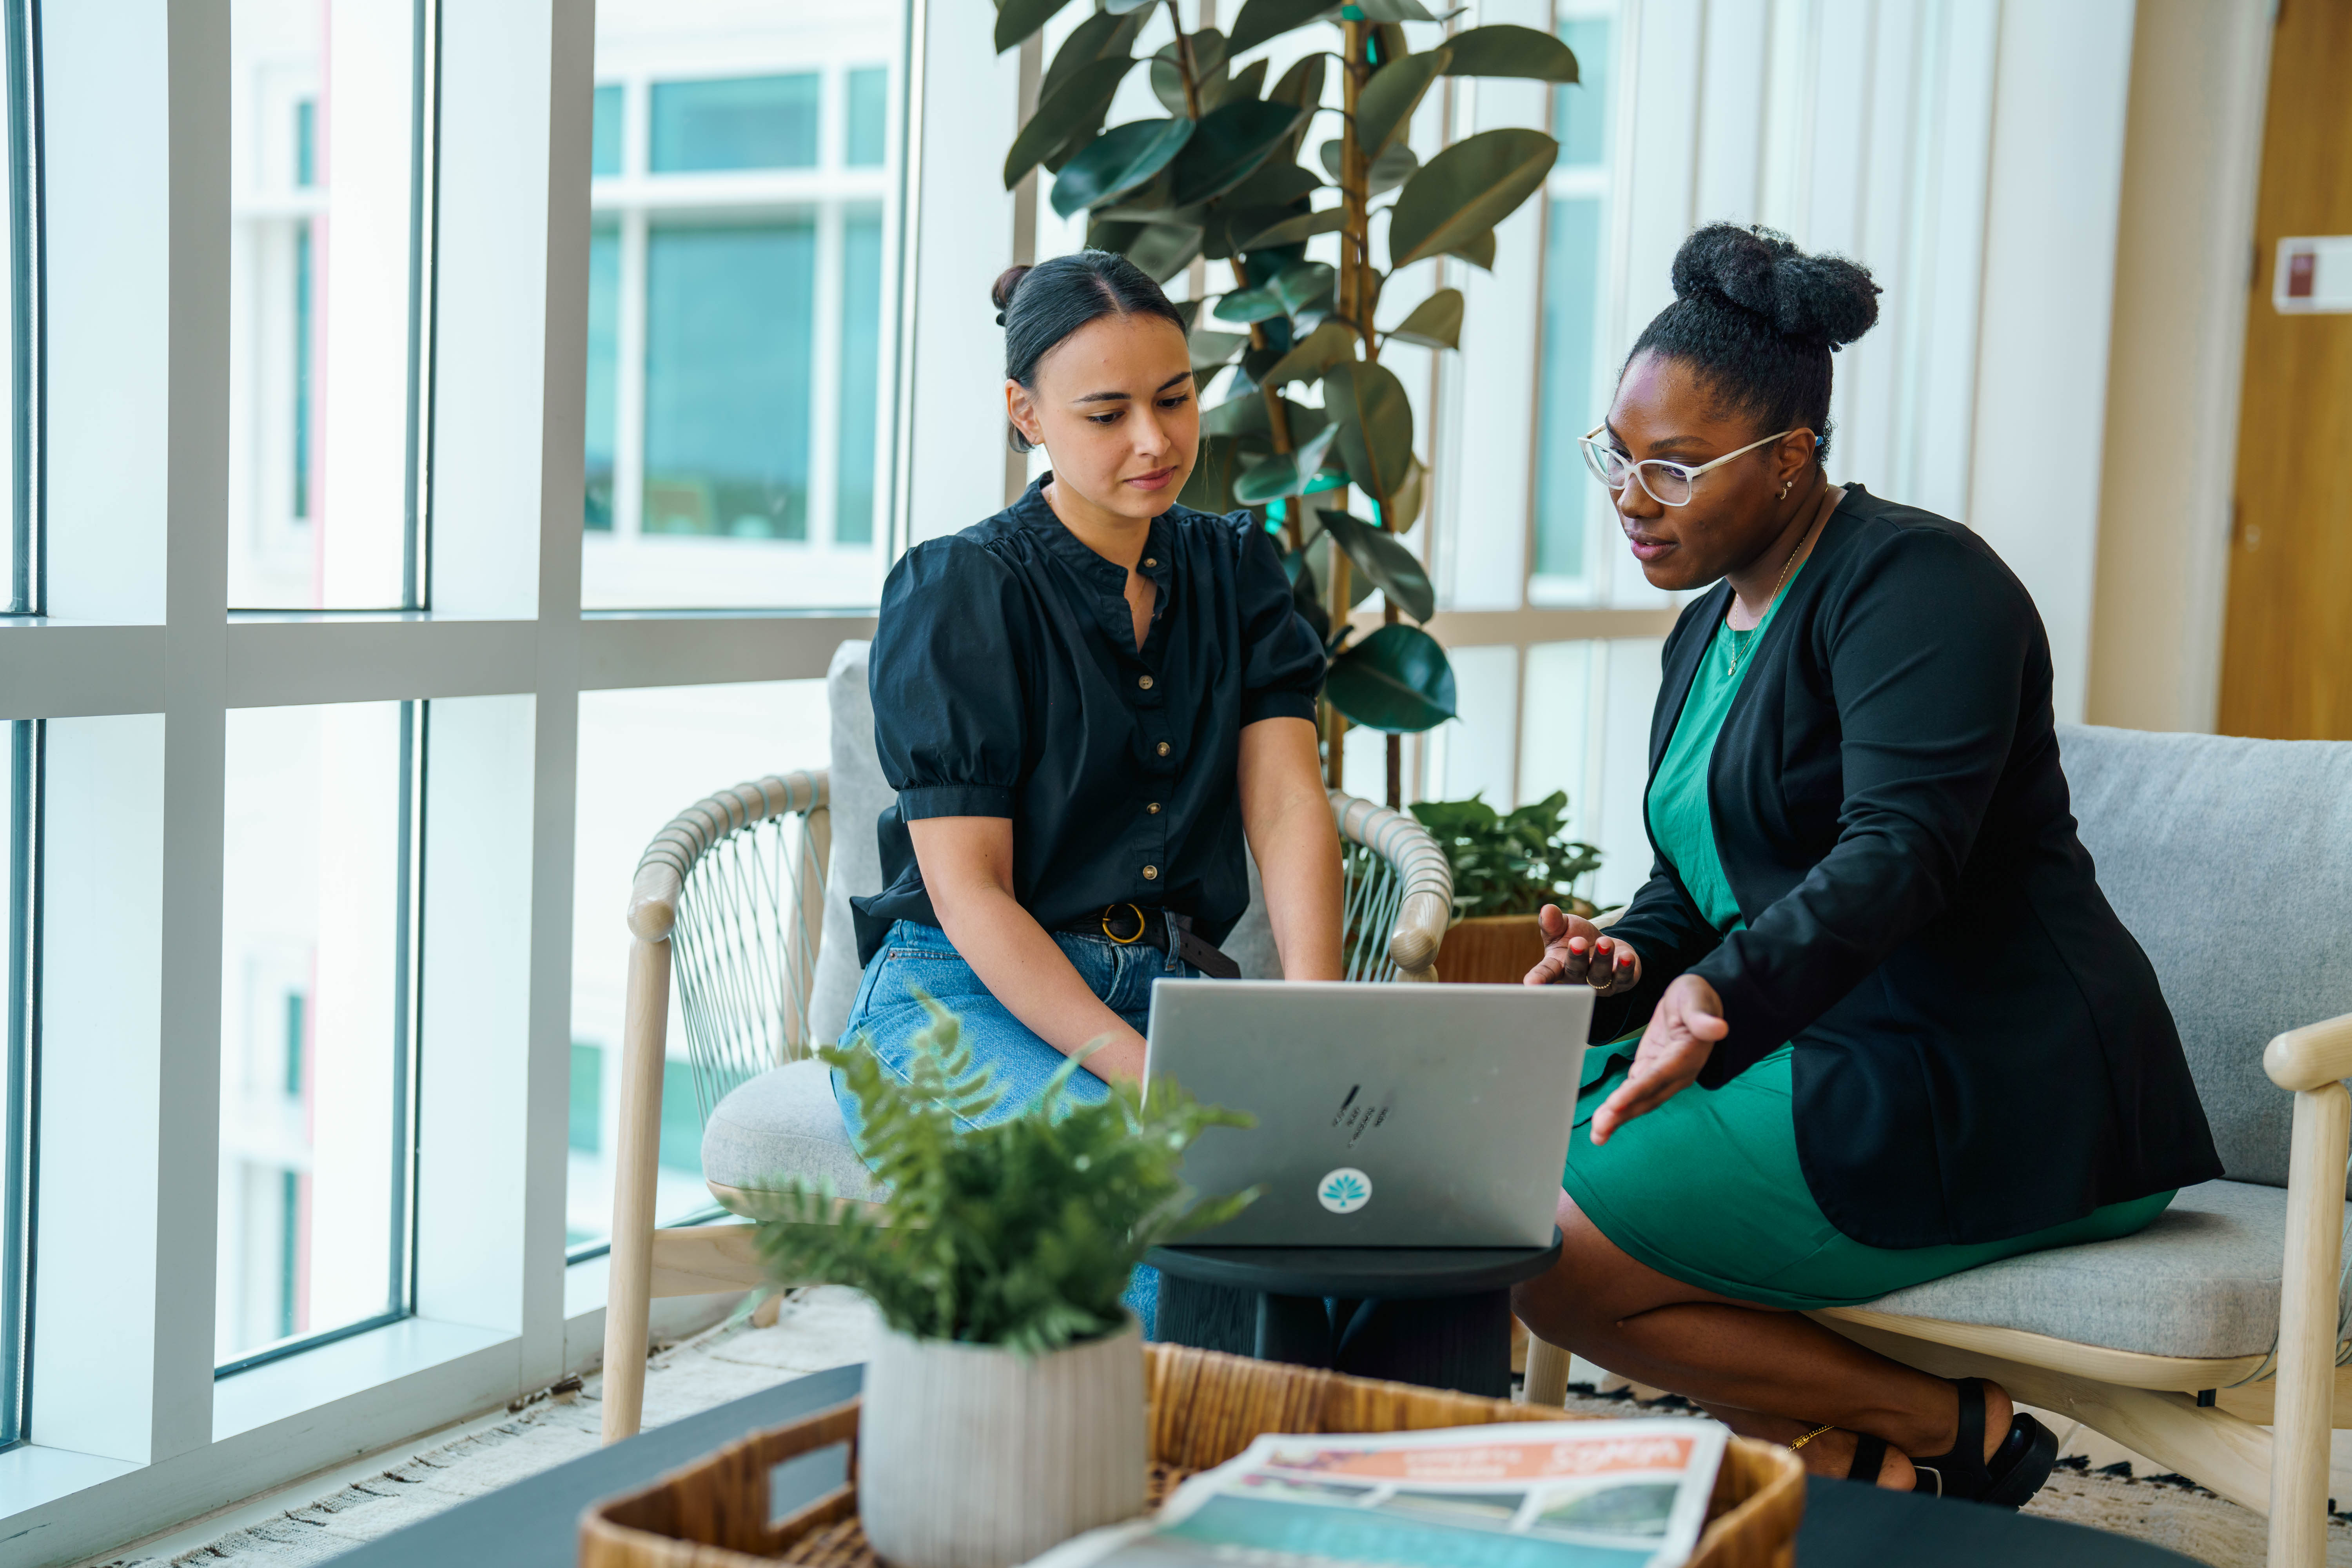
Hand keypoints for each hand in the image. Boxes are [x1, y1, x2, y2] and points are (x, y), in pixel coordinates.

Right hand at [1524, 903, 1640, 994]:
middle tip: (1578, 942)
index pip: (1545, 973)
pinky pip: (1624, 978)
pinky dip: (1625, 968)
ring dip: (1602, 959)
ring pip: (1600, 975)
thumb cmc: (1576, 938)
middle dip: (1577, 958)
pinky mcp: (1621, 981)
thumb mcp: (1562, 927)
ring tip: (1605, 943)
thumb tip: (1546, 910)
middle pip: (1575, 971)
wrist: (1603, 946)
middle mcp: (1577, 978)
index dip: (1538, 979)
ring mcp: (1599, 983)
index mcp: (1558, 965)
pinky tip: (1626, 957)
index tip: (1530, 984)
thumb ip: (1553, 921)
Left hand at [1590, 975, 1726, 1144]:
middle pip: (1648, 1096)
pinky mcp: (1652, 1070)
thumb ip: (1702, 1016)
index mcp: (1687, 1055)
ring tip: (1598, 1134)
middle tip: (1599, 1130)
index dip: (1637, 1090)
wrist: (1697, 1000)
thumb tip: (1719, 1028)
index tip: (1616, 1104)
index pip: (1659, 1076)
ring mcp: (1664, 1075)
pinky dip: (1620, 1105)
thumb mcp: (1697, 998)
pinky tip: (1604, 1118)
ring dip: (1619, 1116)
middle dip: (1623, 1114)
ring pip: (1641, 1099)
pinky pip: (1635, 1091)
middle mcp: (1677, 1072)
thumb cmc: (1696, 996)